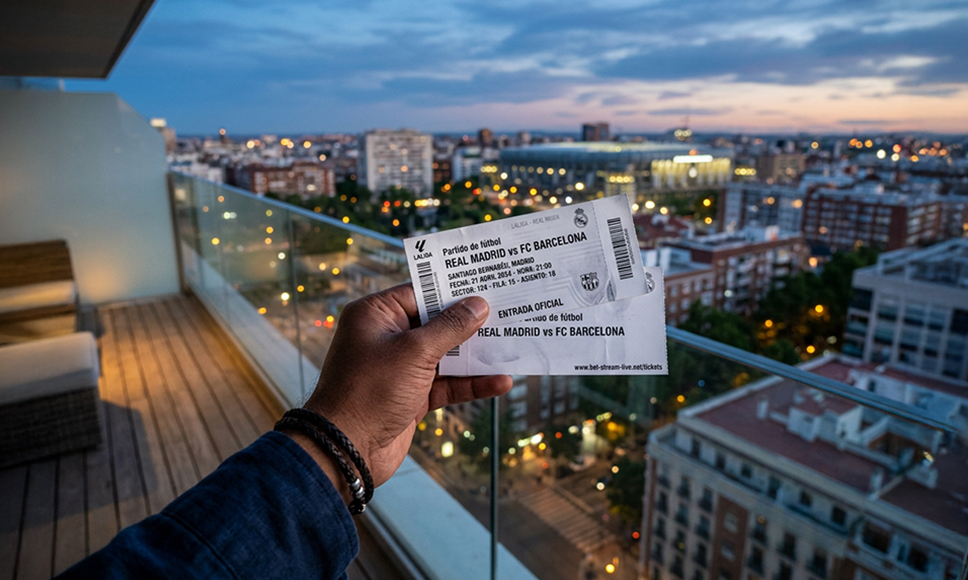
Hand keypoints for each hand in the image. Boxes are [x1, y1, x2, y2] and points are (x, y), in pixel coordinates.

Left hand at [301, 283, 511, 486]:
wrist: (347, 450)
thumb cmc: (370, 391)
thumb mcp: (415, 352)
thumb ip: (450, 327)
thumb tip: (478, 305)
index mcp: (376, 315)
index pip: (421, 292)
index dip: (453, 289)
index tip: (486, 284)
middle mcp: (386, 337)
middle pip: (436, 323)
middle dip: (470, 323)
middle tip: (507, 312)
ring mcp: (400, 368)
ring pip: (445, 355)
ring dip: (475, 355)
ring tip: (512, 346)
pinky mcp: (411, 395)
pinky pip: (446, 383)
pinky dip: (471, 383)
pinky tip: (500, 382)